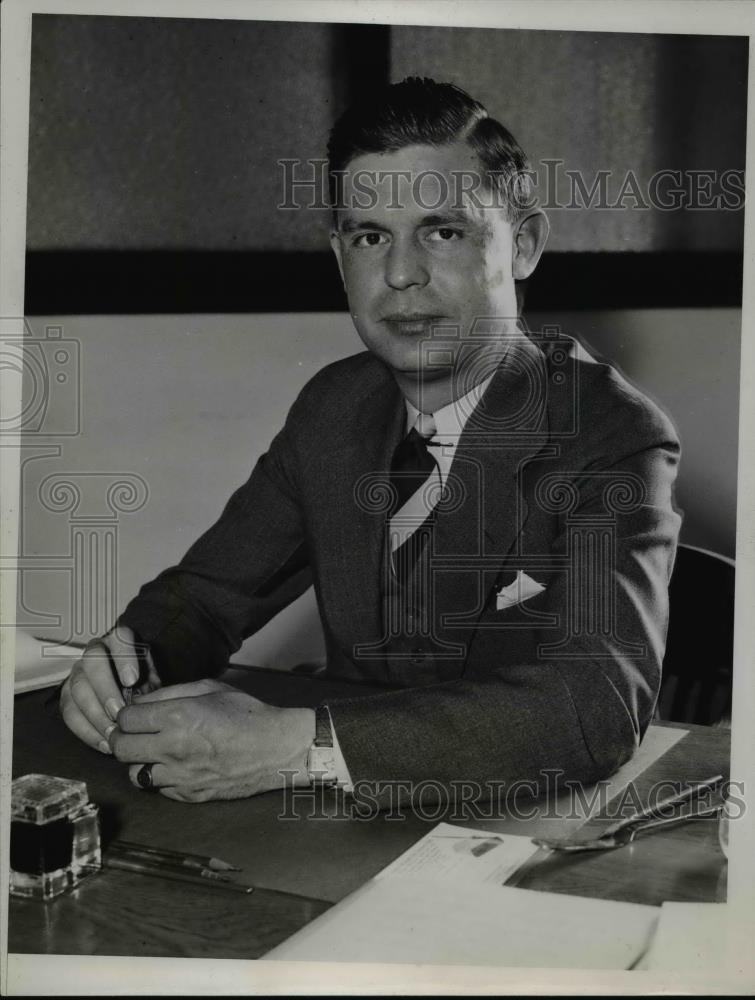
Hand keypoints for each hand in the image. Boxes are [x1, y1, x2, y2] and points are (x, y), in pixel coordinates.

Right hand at [60, 625, 159, 753]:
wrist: (129, 694)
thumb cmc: (145, 684)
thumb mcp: (152, 681)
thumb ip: (148, 687)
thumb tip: (143, 706)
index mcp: (120, 640)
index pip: (120, 639)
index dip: (124, 658)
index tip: (132, 680)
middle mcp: (96, 651)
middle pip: (93, 662)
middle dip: (105, 689)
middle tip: (118, 712)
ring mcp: (78, 671)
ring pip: (77, 688)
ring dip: (95, 714)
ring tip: (113, 733)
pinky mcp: (67, 694)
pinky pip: (69, 712)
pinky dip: (85, 730)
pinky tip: (103, 743)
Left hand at [108, 679, 315, 801]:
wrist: (277, 748)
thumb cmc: (247, 714)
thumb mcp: (210, 688)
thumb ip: (172, 692)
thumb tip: (143, 701)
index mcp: (177, 717)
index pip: (125, 718)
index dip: (126, 714)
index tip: (134, 714)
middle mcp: (172, 748)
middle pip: (120, 748)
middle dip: (122, 738)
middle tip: (134, 733)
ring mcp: (179, 775)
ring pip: (134, 774)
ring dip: (139, 761)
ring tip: (153, 752)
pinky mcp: (188, 794)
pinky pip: (158, 789)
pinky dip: (160, 778)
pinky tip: (174, 766)